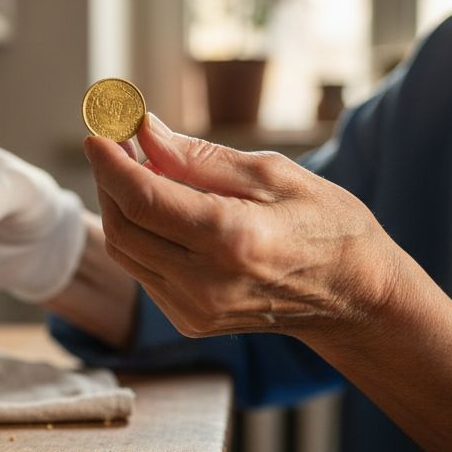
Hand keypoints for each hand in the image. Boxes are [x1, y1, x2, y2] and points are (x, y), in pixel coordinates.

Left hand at [84, 114, 400, 345]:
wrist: (353, 297)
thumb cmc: (327, 226)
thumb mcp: (274, 174)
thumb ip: (199, 157)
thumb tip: (143, 131)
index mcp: (232, 240)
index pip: (143, 199)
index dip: (110, 162)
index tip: (98, 130)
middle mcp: (206, 282)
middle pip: (123, 225)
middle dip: (110, 179)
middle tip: (117, 142)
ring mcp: (195, 309)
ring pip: (125, 250)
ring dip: (120, 206)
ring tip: (138, 169)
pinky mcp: (189, 320)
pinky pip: (142, 270)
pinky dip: (140, 235)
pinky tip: (161, 209)